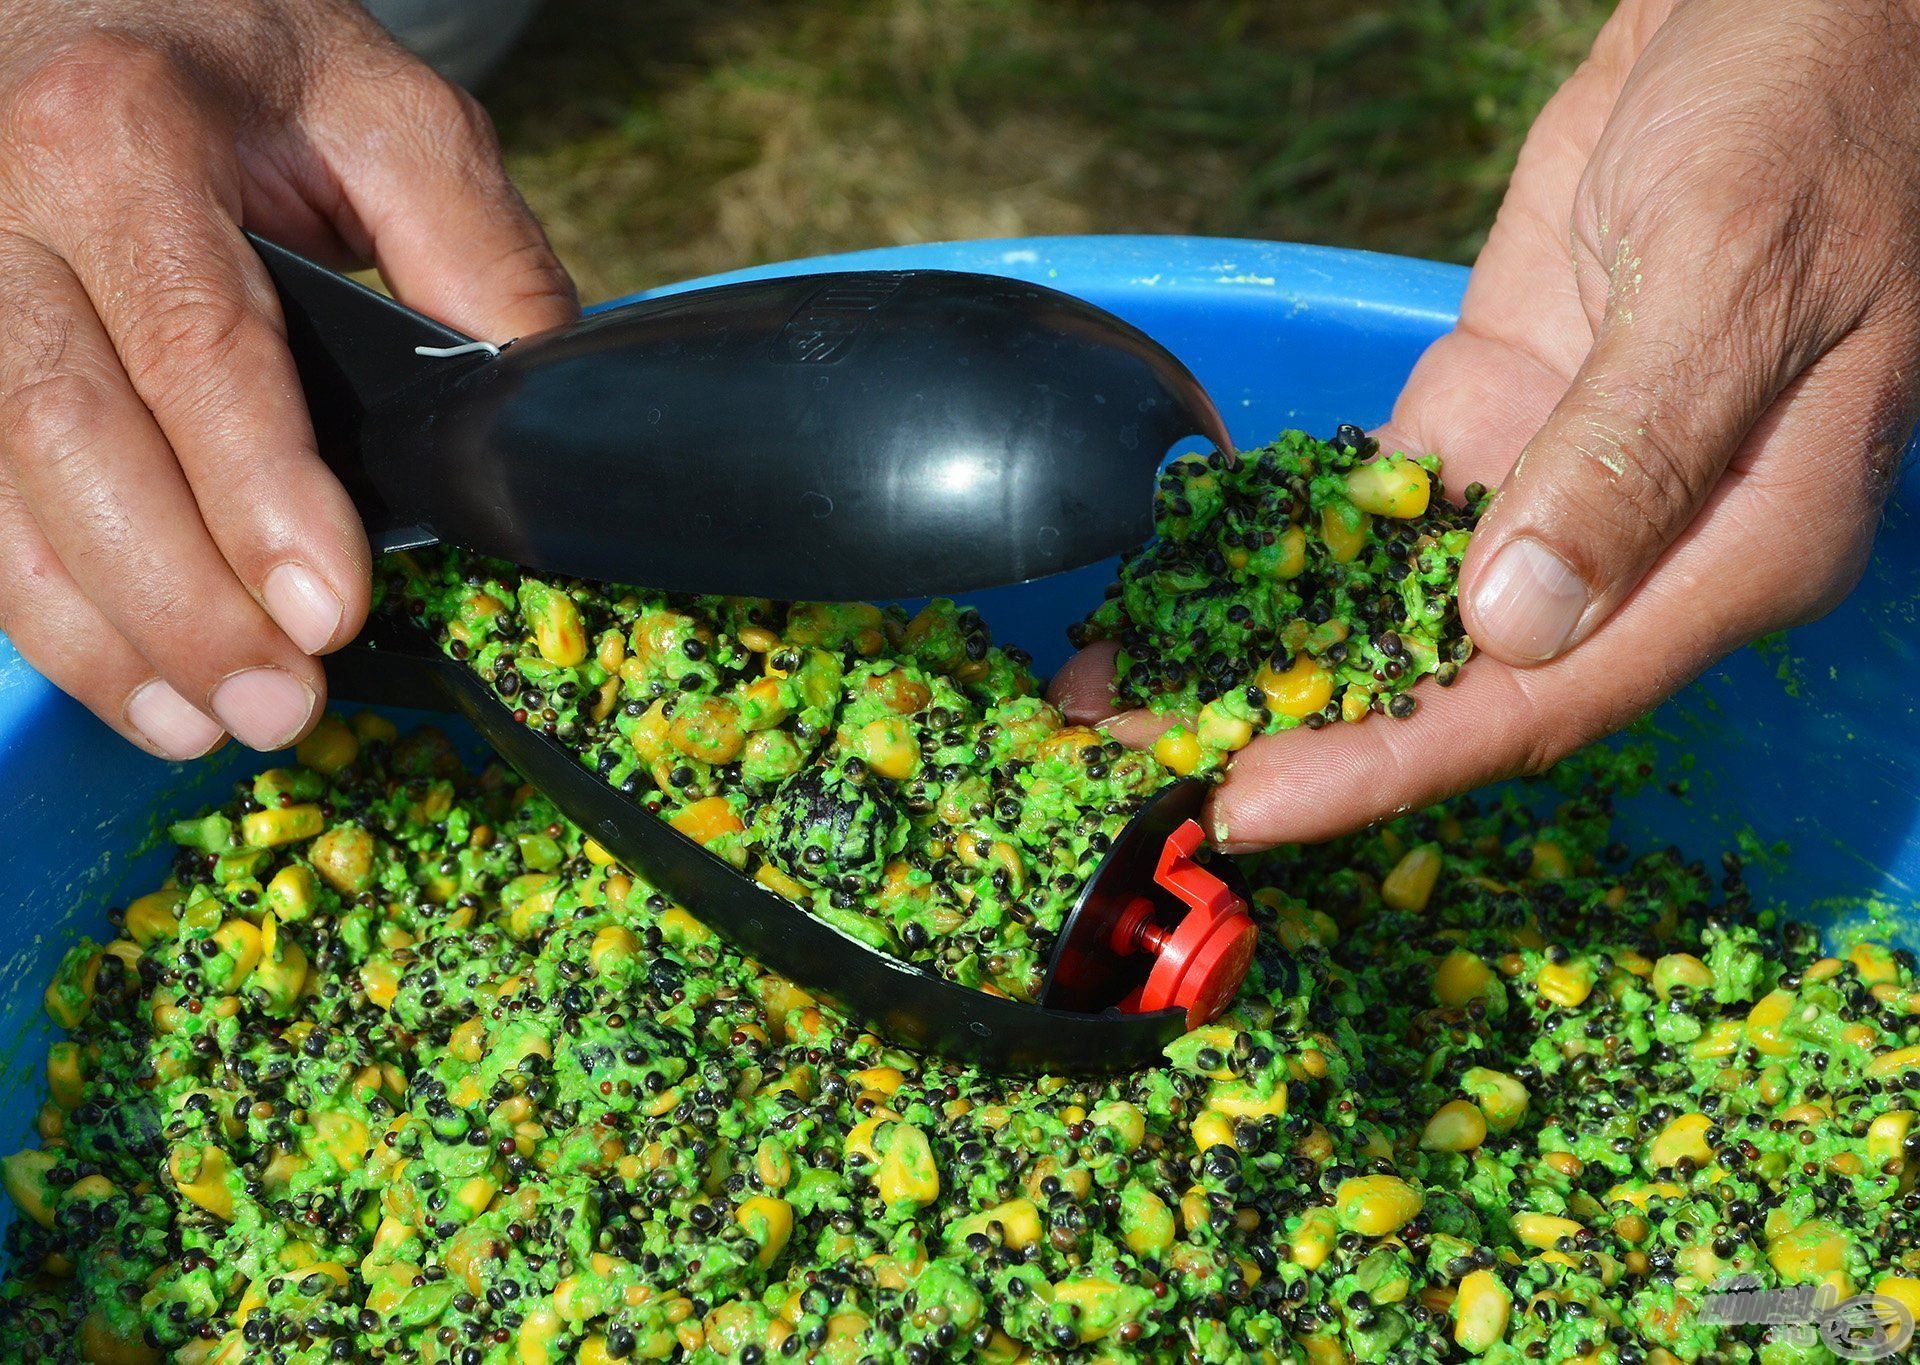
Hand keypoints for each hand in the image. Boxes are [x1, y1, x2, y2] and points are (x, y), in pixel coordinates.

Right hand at [0, 0, 576, 757]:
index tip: (331, 612)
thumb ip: (473, 249)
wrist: (69, 0)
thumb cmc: (236, 66)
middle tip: (281, 706)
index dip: (258, 492)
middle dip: (177, 597)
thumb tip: (534, 409)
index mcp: (125, 132)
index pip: (195, 340)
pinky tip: (124, 676)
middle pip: (66, 429)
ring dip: (96, 629)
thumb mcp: (387, 110)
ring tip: (204, 724)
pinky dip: (37, 605)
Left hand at [1055, 0, 1919, 847]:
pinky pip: (1374, 505)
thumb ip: (1631, 452)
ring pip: (1396, 604)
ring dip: (1267, 650)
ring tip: (1127, 697)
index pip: (1541, 701)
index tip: (1251, 805)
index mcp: (1732, 548)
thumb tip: (1514, 620)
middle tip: (1145, 776)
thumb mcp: (1732, 273)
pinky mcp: (1493, 411)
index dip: (1388, 765)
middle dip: (1297, 731)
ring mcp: (1556, 480)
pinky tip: (1184, 581)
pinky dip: (1278, 544)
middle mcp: (1640, 546)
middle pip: (1453, 680)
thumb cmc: (1810, 111)